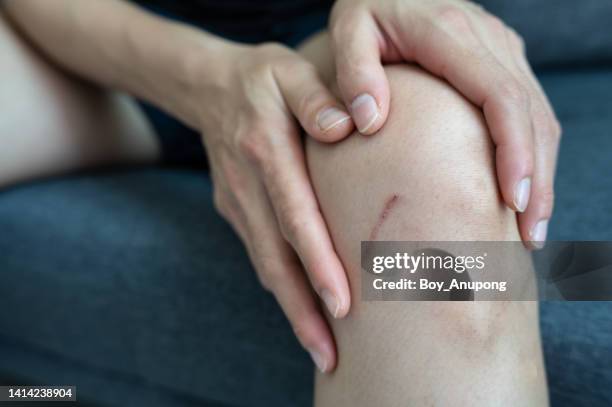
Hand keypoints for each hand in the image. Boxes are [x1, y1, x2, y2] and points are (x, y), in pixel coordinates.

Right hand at [196, 42, 354, 371]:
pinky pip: (260, 253)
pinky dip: (282, 285)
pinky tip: (303, 308)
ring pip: (265, 264)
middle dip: (303, 311)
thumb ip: (317, 97)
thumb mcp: (290, 71)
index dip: (316, 262)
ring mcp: (236, 202)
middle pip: (275, 259)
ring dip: (292, 308)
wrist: (207, 86)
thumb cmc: (263, 78)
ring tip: (321, 348)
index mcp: (264, 150)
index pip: (294, 215)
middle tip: (331, 356)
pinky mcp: (234, 210)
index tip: (341, 305)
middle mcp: (247, 185)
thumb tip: (349, 126)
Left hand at [327, 0, 560, 247]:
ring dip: (540, 170)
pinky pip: (529, 107)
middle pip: (529, 113)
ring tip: (531, 226)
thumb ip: (354, 72)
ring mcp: (500, 47)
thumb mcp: (348, 30)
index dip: (513, 151)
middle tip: (529, 235)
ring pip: (538, 113)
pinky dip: (531, 152)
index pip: (499, 96)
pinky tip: (521, 188)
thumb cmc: (364, 13)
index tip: (512, 202)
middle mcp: (487, 37)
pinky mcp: (501, 58)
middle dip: (536, 176)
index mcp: (451, 33)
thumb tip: (367, 122)